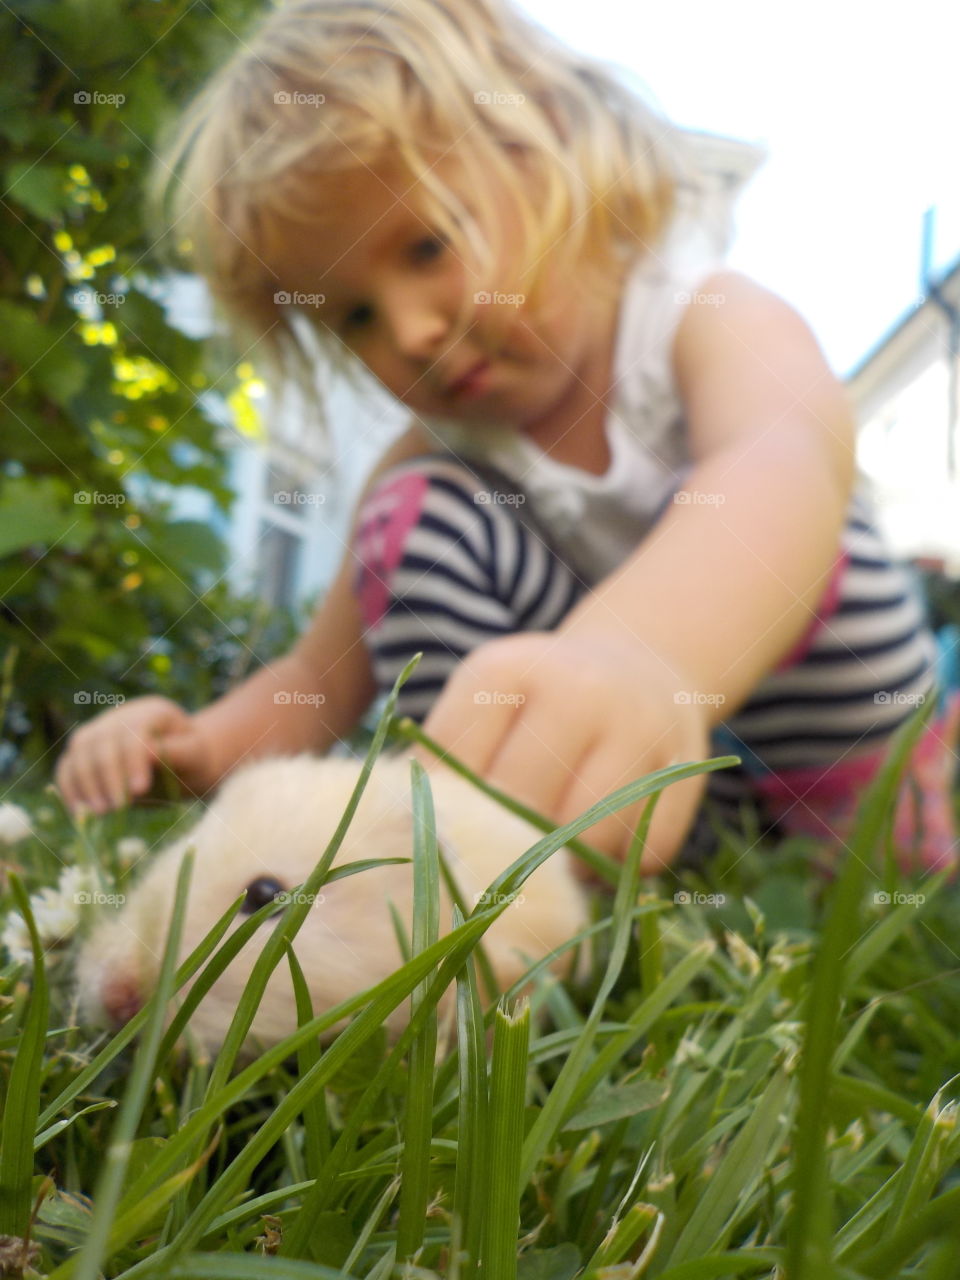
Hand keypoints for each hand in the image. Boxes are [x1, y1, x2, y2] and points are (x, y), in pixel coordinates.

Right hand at [55, 696, 216, 814]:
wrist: (183, 761)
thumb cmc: (193, 759)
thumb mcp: (194, 755)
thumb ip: (173, 751)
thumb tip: (145, 752)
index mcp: (153, 712)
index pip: (134, 732)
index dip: (133, 761)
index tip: (140, 791)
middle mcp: (121, 716)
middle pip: (102, 740)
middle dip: (107, 776)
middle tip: (117, 807)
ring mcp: (100, 729)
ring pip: (79, 750)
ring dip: (84, 783)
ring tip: (98, 813)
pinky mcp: (85, 749)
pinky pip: (68, 764)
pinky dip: (68, 787)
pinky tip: (79, 811)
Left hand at [418, 631, 710, 871]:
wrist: (639, 666)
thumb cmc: (537, 704)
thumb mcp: (484, 707)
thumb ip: (447, 767)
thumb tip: (422, 847)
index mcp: (508, 670)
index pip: (458, 769)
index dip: (449, 817)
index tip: (448, 839)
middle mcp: (580, 688)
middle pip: (523, 805)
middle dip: (505, 846)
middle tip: (497, 865)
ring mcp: (641, 726)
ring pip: (588, 837)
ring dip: (565, 864)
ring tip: (550, 852)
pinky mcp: (685, 770)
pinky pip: (642, 849)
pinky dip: (616, 864)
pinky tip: (599, 843)